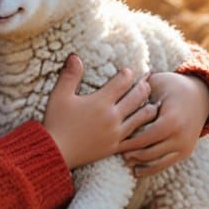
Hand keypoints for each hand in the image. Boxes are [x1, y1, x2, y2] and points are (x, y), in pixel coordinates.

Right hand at [42, 54, 158, 168]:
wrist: (55, 152)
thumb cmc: (56, 122)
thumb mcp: (59, 96)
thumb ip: (70, 75)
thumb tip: (75, 56)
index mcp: (101, 102)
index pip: (122, 82)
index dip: (127, 74)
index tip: (128, 71)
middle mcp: (113, 116)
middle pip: (137, 97)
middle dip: (144, 87)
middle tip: (147, 81)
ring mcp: (116, 133)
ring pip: (142, 117)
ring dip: (149, 107)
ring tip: (152, 102)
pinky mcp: (115, 147)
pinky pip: (136, 138)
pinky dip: (144, 131)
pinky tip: (148, 128)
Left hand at [117, 72, 208, 177]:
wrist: (201, 96)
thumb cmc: (172, 86)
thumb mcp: (156, 84)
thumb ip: (137, 93)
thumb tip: (115, 100)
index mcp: (172, 120)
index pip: (145, 137)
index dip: (128, 142)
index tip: (113, 141)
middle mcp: (180, 136)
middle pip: (149, 152)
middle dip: (131, 154)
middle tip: (115, 151)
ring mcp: (185, 146)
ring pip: (156, 162)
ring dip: (139, 163)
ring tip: (124, 160)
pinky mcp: (186, 152)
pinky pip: (165, 165)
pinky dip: (150, 169)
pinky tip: (136, 170)